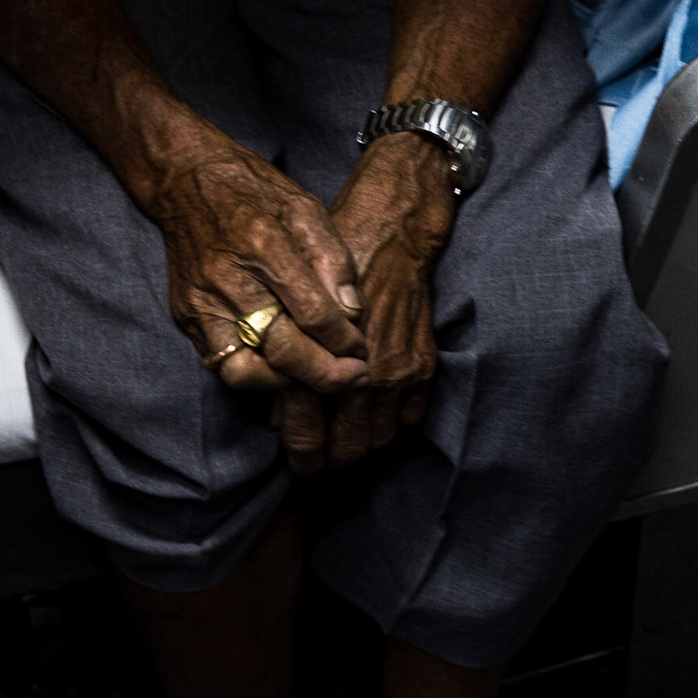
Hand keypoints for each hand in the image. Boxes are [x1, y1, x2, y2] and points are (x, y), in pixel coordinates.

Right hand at [150, 137, 368, 395]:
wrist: (186, 179)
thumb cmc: (253, 191)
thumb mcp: (306, 209)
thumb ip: (333, 261)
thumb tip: (351, 315)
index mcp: (264, 243)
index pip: (313, 313)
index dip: (344, 340)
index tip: (362, 350)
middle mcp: (228, 279)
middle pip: (282, 349)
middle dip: (326, 374)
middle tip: (354, 378)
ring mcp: (201, 302)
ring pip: (245, 371)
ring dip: (286, 384)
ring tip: (315, 378)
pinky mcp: (185, 317)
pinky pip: (221, 363)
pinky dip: (255, 374)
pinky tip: (281, 367)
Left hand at [271, 134, 457, 472]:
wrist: (390, 233)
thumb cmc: (331, 266)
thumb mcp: (291, 310)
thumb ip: (284, 364)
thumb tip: (275, 412)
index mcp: (321, 365)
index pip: (307, 435)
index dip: (303, 458)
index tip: (301, 464)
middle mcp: (362, 377)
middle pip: (348, 448)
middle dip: (333, 460)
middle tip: (323, 462)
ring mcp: (397, 374)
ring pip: (380, 440)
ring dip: (365, 445)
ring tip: (350, 443)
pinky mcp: (423, 366)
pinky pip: (411, 419)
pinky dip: (394, 424)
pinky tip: (379, 418)